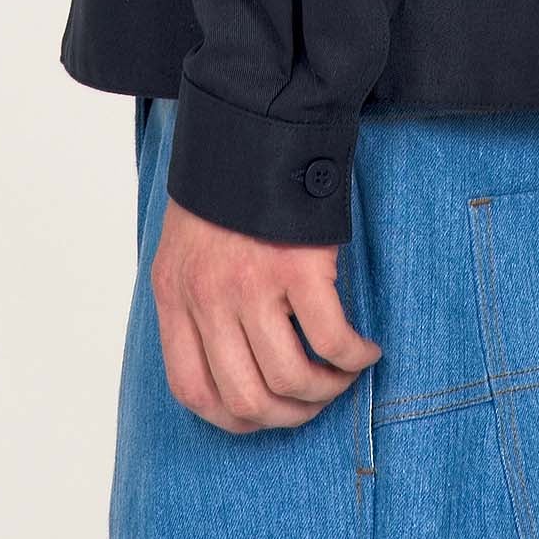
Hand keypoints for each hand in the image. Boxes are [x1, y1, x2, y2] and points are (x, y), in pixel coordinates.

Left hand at [151, 195, 383, 431]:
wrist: (258, 119)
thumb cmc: (226, 186)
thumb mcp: (186, 245)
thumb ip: (195, 299)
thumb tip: (226, 360)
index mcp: (174, 294)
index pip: (192, 391)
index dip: (233, 418)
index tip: (264, 414)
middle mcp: (207, 297)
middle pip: (247, 399)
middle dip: (288, 414)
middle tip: (314, 399)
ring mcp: (252, 284)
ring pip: (292, 379)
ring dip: (326, 390)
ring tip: (343, 374)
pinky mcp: (299, 266)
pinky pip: (333, 341)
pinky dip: (354, 358)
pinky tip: (364, 350)